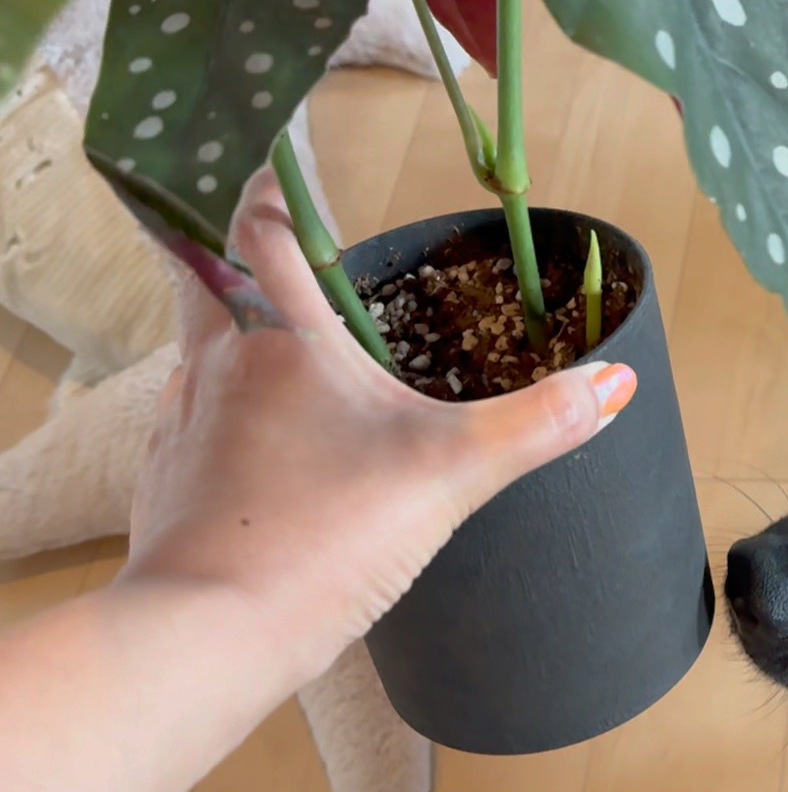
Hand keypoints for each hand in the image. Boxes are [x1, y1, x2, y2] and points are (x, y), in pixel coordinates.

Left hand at [122, 167, 636, 685]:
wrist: (207, 636)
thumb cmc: (324, 535)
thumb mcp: (452, 473)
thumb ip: (538, 424)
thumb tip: (617, 383)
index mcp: (280, 334)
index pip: (257, 224)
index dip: (269, 183)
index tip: (284, 155)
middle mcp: (217, 361)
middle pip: (207, 269)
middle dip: (238, 247)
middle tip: (290, 247)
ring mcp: (181, 421)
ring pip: (196, 342)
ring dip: (232, 323)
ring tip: (290, 339)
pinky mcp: (167, 480)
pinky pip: (191, 413)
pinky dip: (223, 401)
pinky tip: (264, 436)